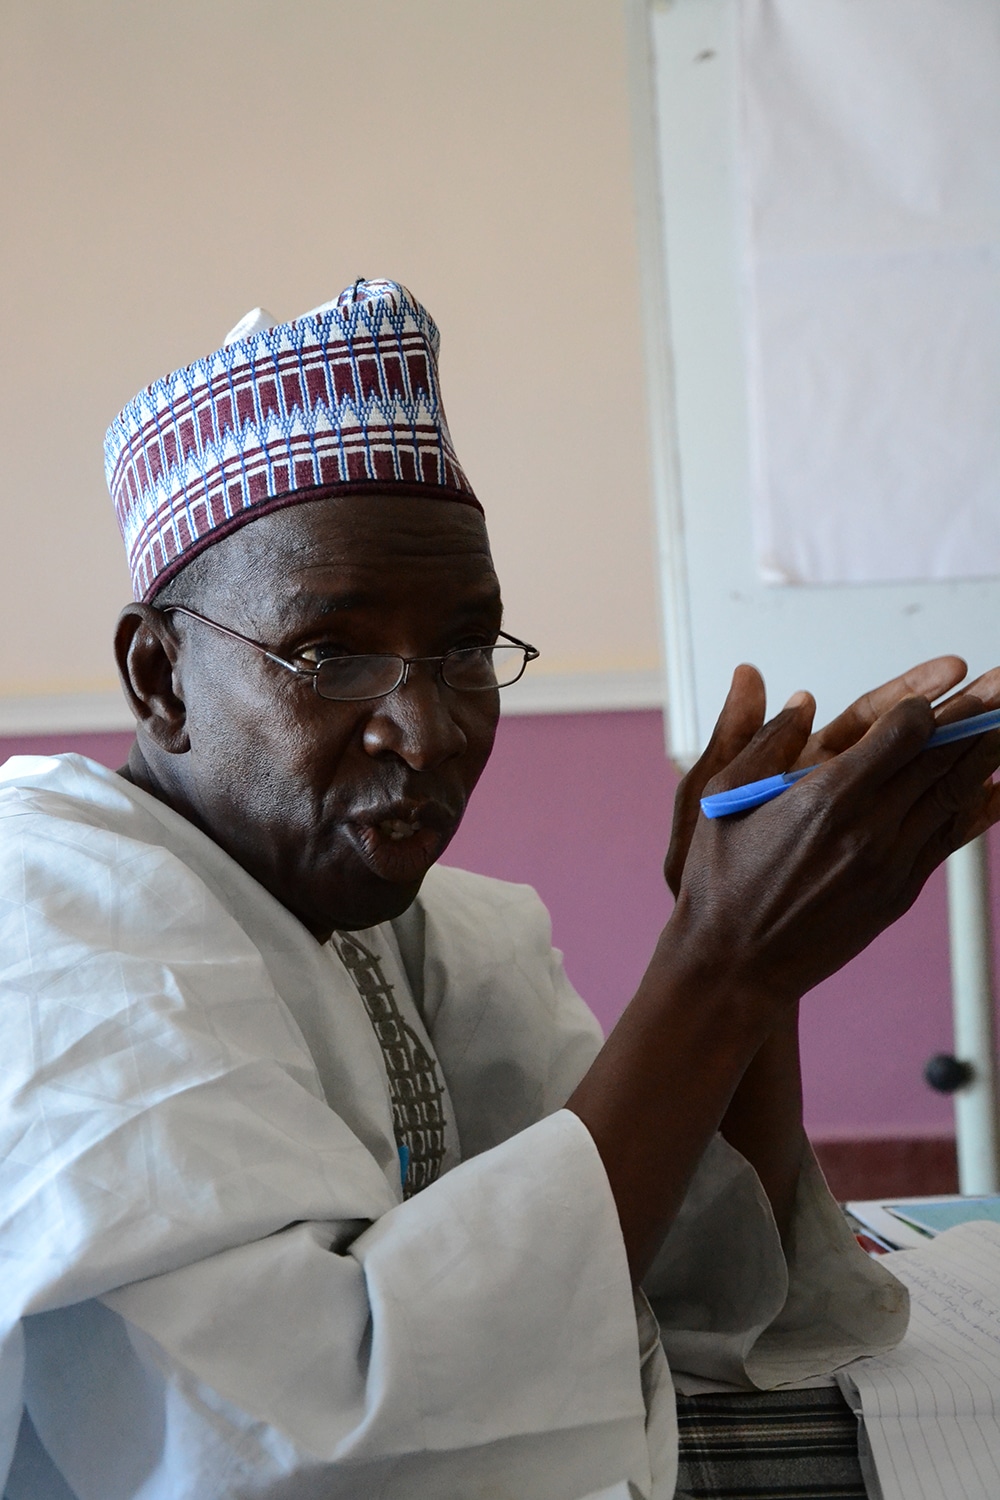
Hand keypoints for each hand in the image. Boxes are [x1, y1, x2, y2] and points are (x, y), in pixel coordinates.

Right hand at [671, 689, 999, 1007]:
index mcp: (825, 797)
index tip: (930, 693)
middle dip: (974, 716)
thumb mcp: (719, 800)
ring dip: (985, 755)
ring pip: (952, 795)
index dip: (923, 704)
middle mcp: (867, 829)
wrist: (735, 965)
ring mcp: (889, 864)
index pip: (901, 732)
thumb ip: (763, 742)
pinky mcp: (898, 893)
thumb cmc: (720, 885)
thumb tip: (800, 704)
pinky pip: (947, 840)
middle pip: (938, 758)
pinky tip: (993, 788)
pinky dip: (975, 809)